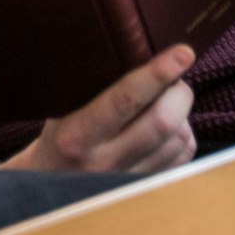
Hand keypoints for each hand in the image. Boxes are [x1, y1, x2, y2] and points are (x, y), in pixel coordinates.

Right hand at [0, 44, 197, 173]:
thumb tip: (133, 43)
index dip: (157, 73)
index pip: (125, 100)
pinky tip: (170, 128)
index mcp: (77, 134)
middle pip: (163, 121)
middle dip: (179, 92)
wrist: (50, 191)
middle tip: (176, 78)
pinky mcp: (146, 190)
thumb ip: (93, 83)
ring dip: (183, 114)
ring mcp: (127, 181)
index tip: (182, 52)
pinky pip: (184, 158)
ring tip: (168, 102)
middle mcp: (103, 161)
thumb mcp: (62, 108)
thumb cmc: (60, 135)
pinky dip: (184, 135)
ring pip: (178, 139)